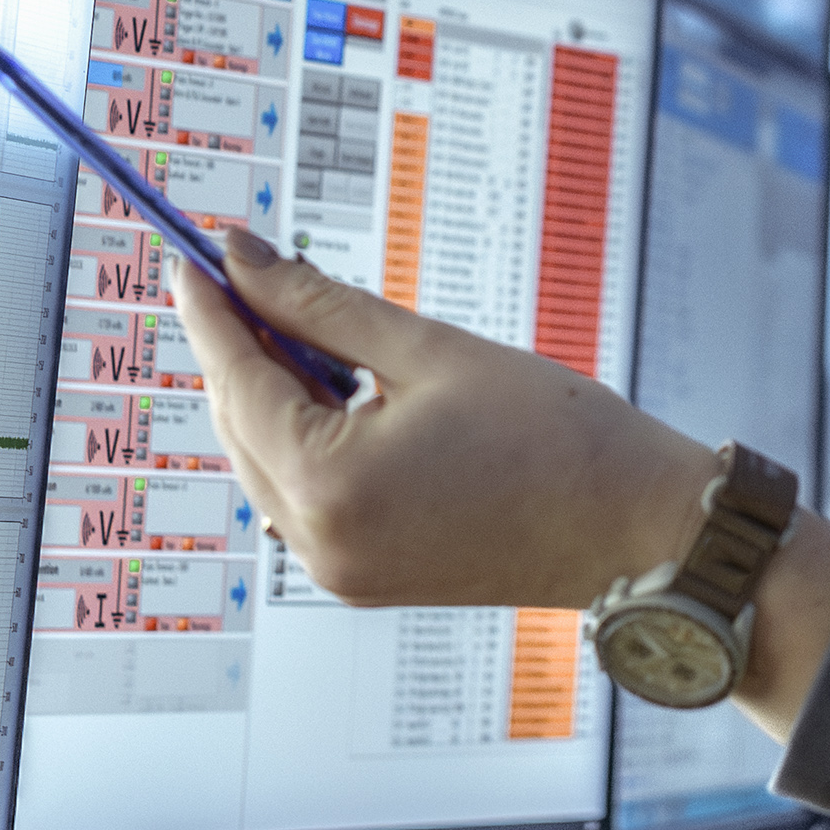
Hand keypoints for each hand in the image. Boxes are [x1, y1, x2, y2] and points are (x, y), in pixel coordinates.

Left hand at [166, 228, 702, 609]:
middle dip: (237, 345)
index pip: (237, 376)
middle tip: (246, 272)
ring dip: (270, 391)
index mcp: (330, 481)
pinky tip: (332, 388)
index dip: (209, 306)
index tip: (193, 254)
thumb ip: (320, 306)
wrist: (636, 528)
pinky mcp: (362, 576)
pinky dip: (302, 437)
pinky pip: (301, 494)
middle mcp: (318, 539)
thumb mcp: (429, 350)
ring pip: (264, 459)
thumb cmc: (559, 441)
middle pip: (239, 422)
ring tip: (300, 322)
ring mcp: (337, 568)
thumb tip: (245, 261)